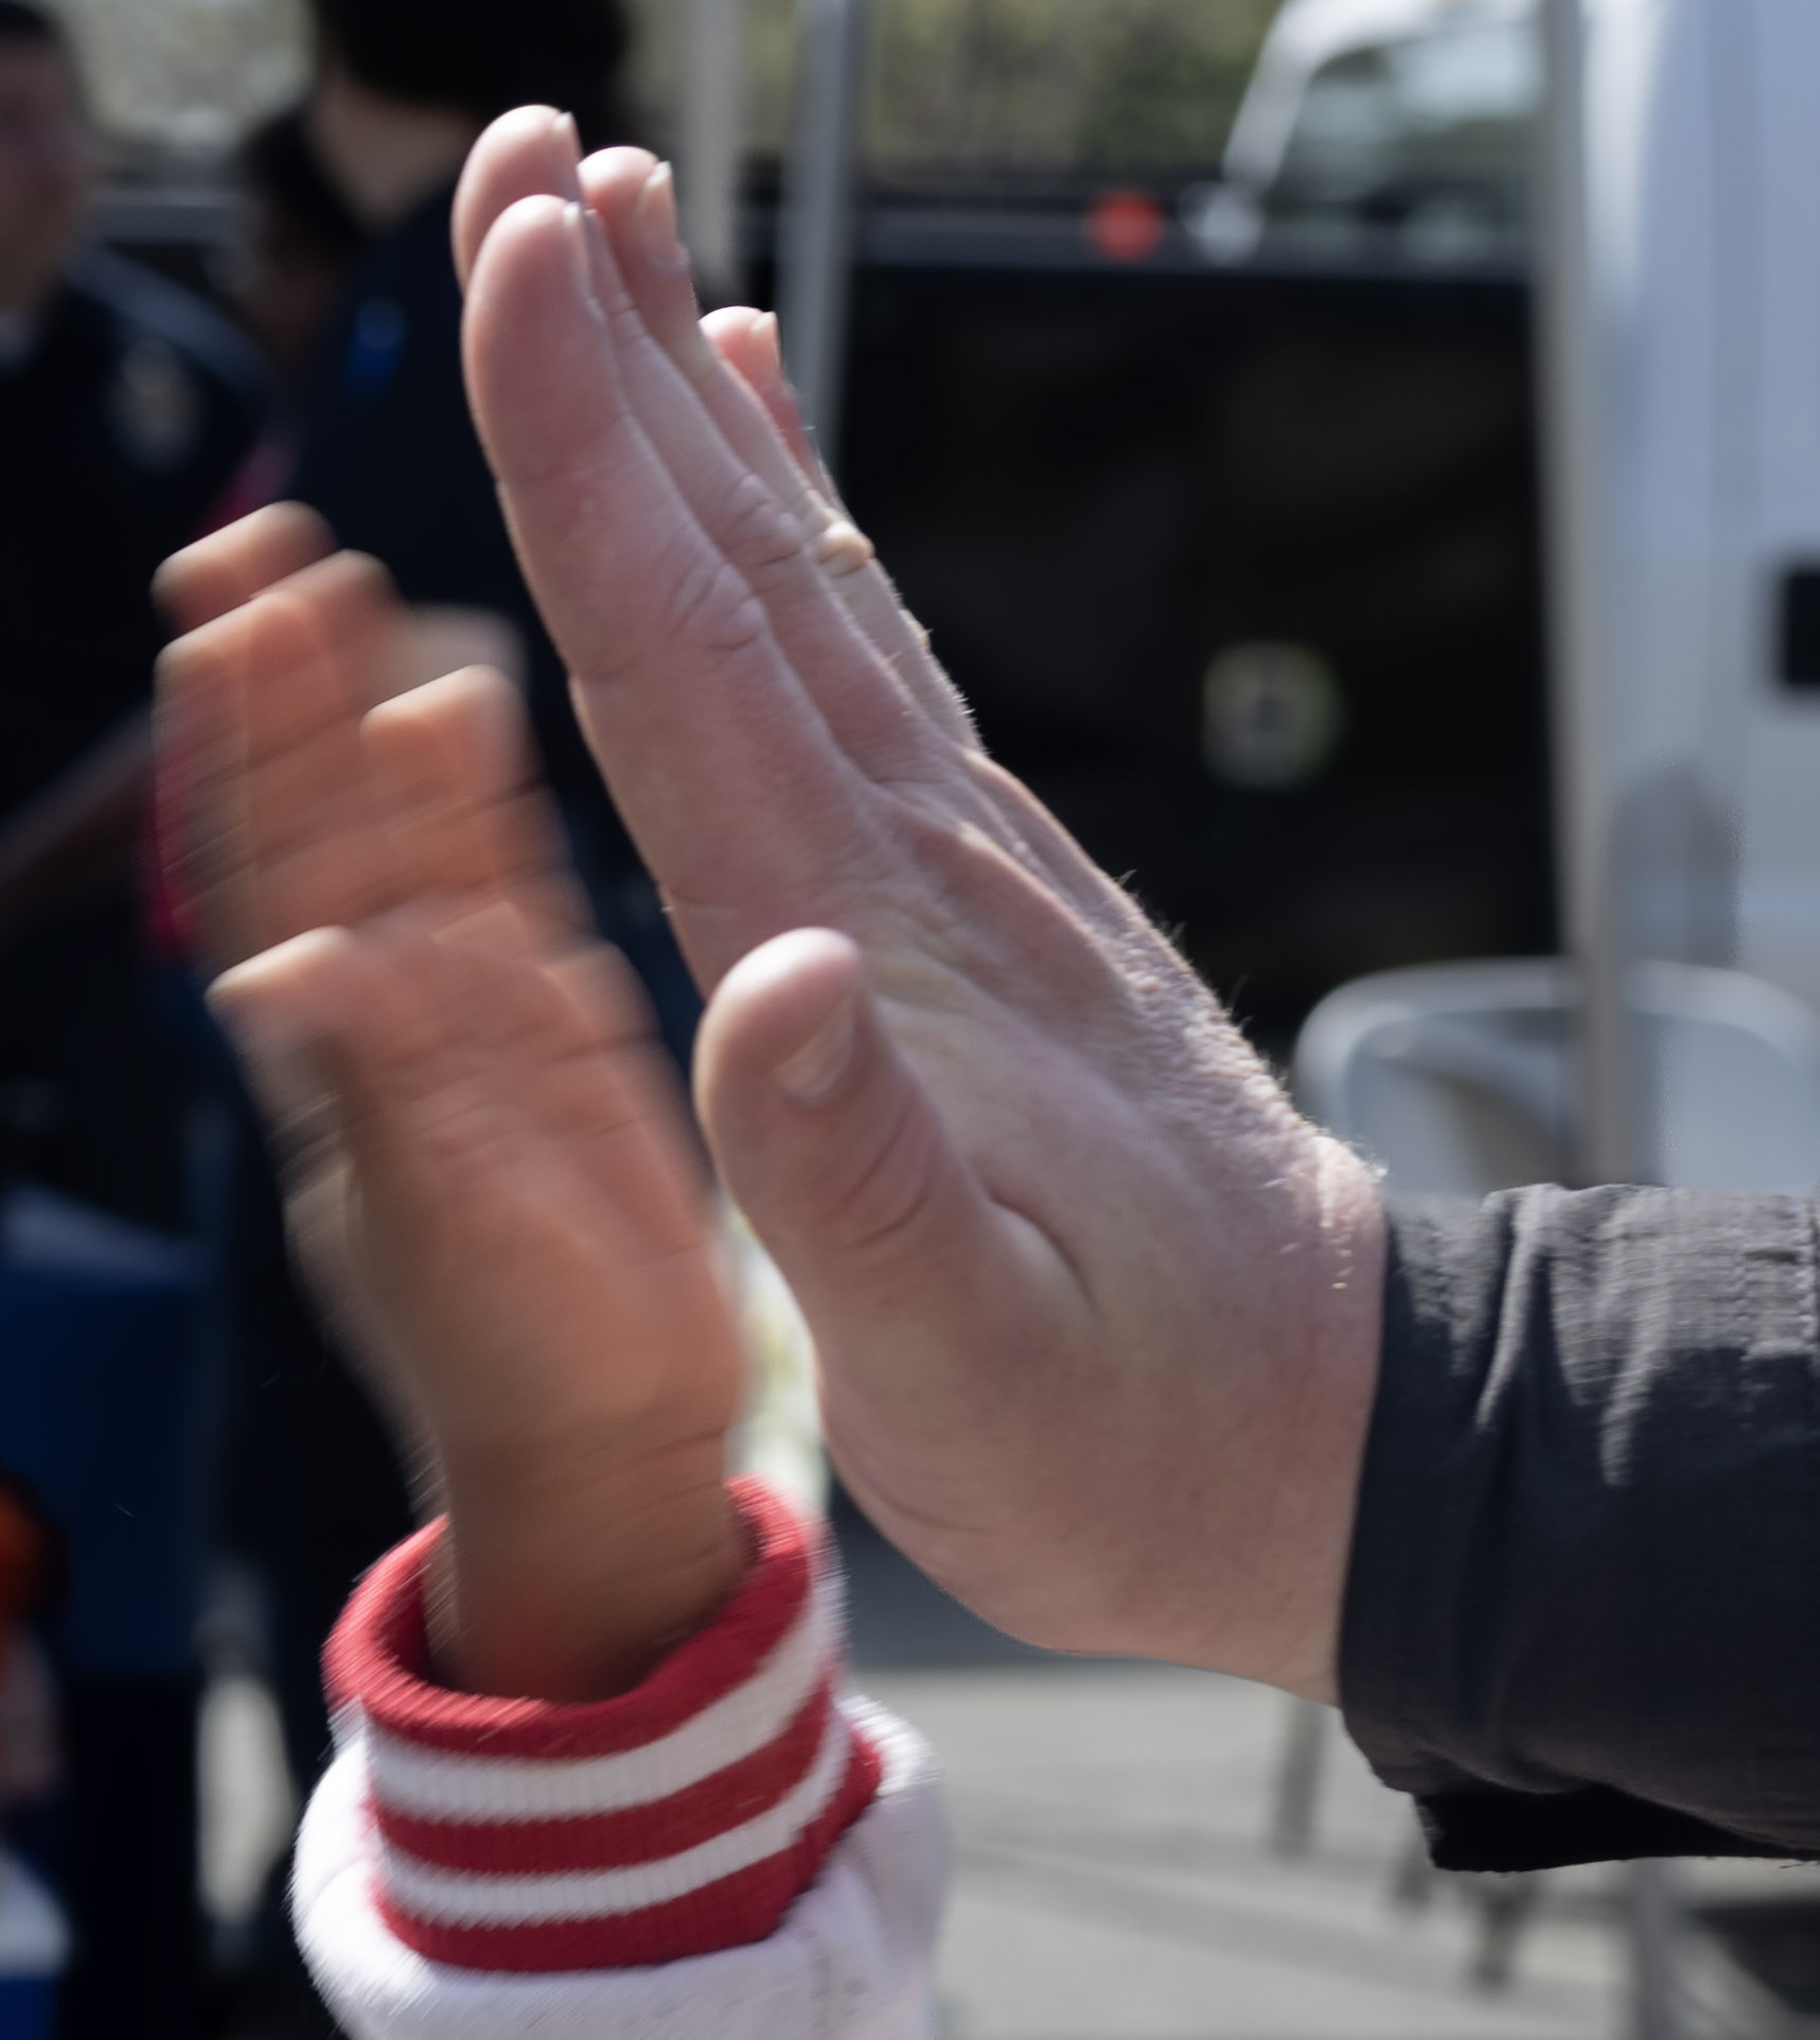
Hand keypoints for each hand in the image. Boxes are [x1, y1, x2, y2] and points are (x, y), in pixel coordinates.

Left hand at [157, 511, 742, 1701]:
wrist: (609, 1430)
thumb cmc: (519, 1362)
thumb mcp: (448, 1243)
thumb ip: (378, 1103)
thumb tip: (284, 974)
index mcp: (343, 1064)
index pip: (266, 879)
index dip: (237, 756)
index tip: (218, 623)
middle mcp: (393, 1012)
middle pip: (323, 823)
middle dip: (285, 691)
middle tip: (266, 542)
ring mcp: (473, 1003)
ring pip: (411, 831)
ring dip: (377, 711)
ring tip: (366, 586)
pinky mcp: (558, 1013)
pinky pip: (509, 878)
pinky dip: (488, 788)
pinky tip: (477, 694)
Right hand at [454, 115, 1386, 1698]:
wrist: (1312, 1419)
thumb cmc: (1131, 1420)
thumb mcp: (976, 1361)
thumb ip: (860, 1179)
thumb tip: (767, 981)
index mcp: (876, 948)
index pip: (698, 662)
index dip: (590, 459)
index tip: (510, 265)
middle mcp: (924, 859)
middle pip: (748, 569)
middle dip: (623, 360)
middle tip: (540, 161)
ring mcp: (969, 859)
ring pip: (811, 589)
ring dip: (706, 416)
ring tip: (637, 251)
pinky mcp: (996, 889)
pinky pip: (881, 672)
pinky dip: (809, 540)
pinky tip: (775, 461)